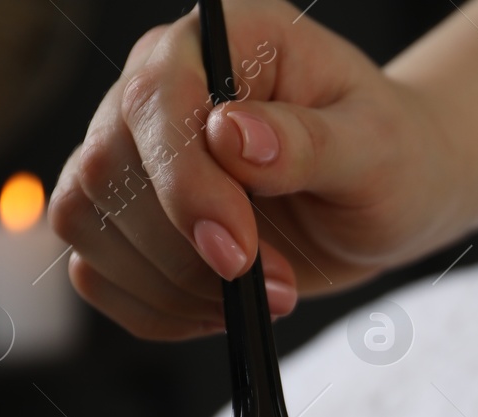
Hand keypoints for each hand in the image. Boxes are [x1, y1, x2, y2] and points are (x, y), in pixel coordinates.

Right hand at [48, 0, 464, 338]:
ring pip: (85, 222)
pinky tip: (220, 313)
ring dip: (170, 286)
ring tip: (263, 298)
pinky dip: (154, 310)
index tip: (237, 254)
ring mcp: (132, 153)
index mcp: (217, 42)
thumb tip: (233, 135)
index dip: (184, 185)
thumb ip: (308, 141)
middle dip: (185, 253)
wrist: (392, 193)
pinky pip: (97, 272)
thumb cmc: (391, 155)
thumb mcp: (376, 145)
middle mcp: (157, 87)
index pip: (156, 100)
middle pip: (105, 170)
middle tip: (279, 288)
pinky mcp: (128, 217)